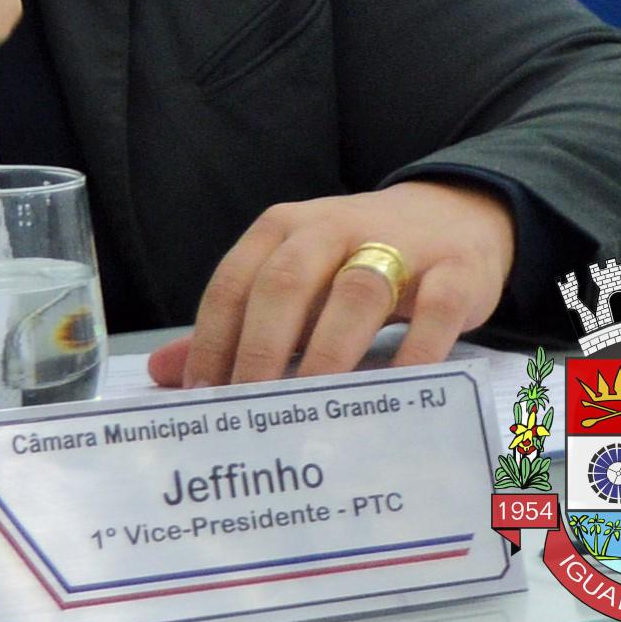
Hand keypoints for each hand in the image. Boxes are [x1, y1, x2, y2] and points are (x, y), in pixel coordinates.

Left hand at [146, 181, 513, 387]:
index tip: (202, 393)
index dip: (213, 336)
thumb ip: (236, 326)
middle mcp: (334, 228)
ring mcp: (399, 248)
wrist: (455, 215)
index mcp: (285, 229)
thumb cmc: (356, 260)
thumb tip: (165, 373)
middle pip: (287, 282)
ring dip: (327, 352)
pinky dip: (413, 354)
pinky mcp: (455, 272)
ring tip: (308, 405)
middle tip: (248, 405)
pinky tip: (391, 395)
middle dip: (261, 346)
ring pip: (355, 294)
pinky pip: (434, 313)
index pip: (236, 280)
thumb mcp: (296, 280)